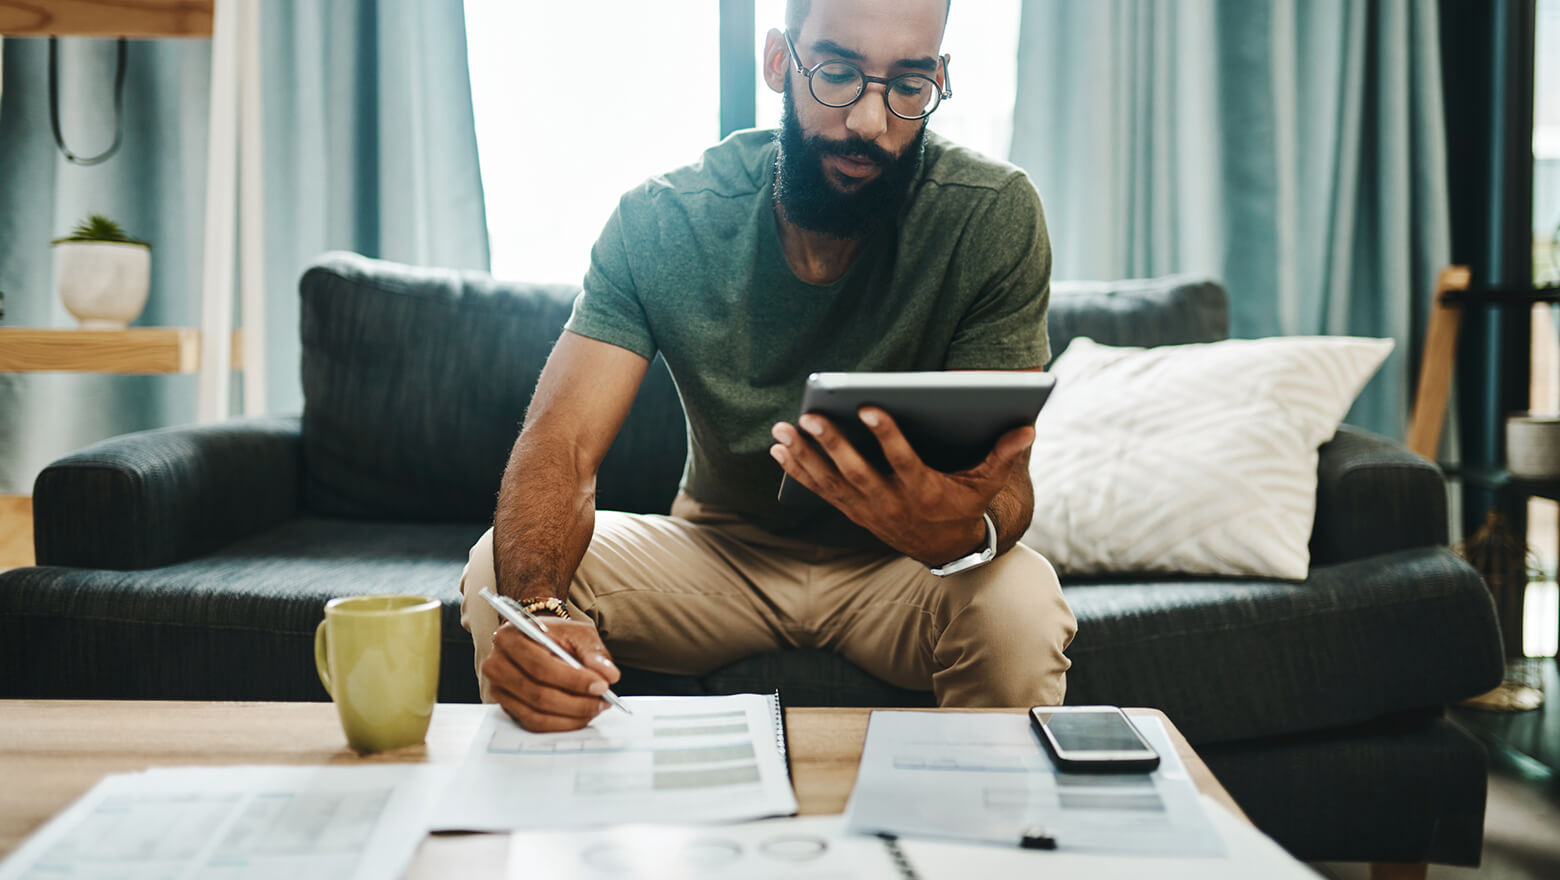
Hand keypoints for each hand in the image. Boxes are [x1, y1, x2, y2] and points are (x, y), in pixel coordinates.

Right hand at [482, 618, 621, 731]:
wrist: (539, 640)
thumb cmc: (556, 635)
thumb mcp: (577, 634)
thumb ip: (593, 653)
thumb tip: (608, 675)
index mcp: (510, 637)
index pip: (540, 665)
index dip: (573, 679)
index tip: (601, 685)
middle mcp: (497, 664)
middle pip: (537, 693)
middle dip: (575, 702)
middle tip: (602, 701)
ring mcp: (499, 688)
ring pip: (536, 713)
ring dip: (571, 716)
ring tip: (595, 708)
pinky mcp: (507, 706)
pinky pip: (533, 723)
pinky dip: (561, 724)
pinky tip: (580, 716)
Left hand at [769, 406, 1032, 564]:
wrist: (943, 549)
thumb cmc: (963, 505)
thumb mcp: (985, 484)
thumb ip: (1002, 455)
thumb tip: (1027, 427)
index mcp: (923, 490)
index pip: (902, 461)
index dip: (886, 435)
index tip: (868, 407)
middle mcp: (890, 502)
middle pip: (857, 471)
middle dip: (832, 444)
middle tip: (811, 417)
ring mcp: (867, 509)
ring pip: (831, 481)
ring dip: (805, 456)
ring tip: (783, 429)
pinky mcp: (851, 510)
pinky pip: (820, 490)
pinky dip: (798, 470)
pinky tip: (779, 450)